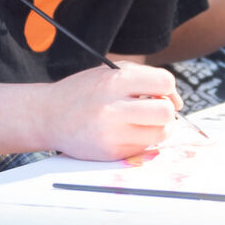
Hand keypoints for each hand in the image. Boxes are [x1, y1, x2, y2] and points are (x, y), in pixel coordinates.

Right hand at [42, 60, 178, 161]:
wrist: (48, 116)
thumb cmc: (84, 92)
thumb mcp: (108, 72)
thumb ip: (143, 78)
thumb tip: (175, 101)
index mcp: (114, 80)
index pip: (164, 83)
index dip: (168, 90)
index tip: (162, 95)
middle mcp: (112, 107)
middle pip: (166, 113)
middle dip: (167, 112)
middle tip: (155, 111)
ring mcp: (111, 133)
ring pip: (159, 134)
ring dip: (157, 129)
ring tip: (141, 123)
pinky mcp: (110, 152)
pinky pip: (143, 148)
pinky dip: (142, 141)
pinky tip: (126, 133)